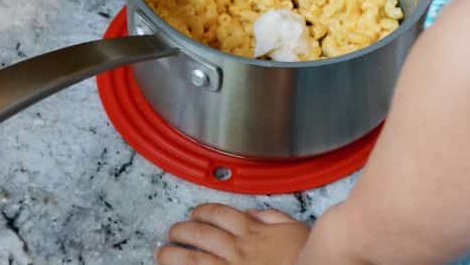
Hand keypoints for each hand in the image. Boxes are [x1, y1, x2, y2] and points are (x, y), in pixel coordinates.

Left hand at [156, 204, 309, 264]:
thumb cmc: (307, 255)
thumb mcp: (295, 228)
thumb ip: (273, 218)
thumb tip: (254, 213)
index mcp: (252, 232)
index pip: (220, 215)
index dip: (203, 211)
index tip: (195, 213)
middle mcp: (238, 249)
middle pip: (201, 235)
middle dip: (182, 231)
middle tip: (172, 232)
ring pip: (194, 259)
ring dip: (174, 255)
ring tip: (162, 253)